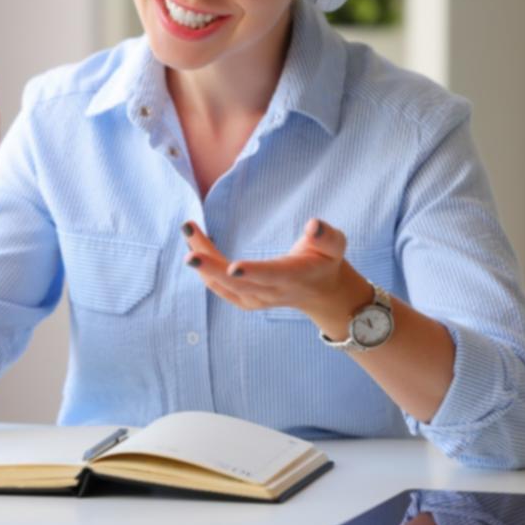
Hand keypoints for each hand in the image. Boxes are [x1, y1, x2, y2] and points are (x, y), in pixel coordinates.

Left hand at [180, 218, 370, 331]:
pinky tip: (193, 246)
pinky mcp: (245, 300)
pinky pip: (219, 288)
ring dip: (203, 261)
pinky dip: (204, 269)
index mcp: (293, 277)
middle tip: (190, 245)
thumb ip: (326, 236)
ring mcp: (256, 299)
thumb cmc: (325, 262)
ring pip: (223, 284)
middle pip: (237, 283)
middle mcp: (271, 292)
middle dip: (212, 266)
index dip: (253, 272)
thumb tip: (313, 224)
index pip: (271, 275)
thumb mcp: (335, 246)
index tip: (233, 267)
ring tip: (188, 230)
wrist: (320, 292)